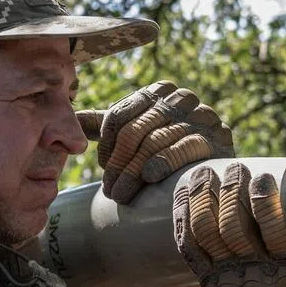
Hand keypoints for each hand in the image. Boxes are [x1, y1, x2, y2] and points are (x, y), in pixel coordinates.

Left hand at [77, 81, 233, 203]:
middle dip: (118, 164)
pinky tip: (149, 178)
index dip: (107, 144)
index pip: (119, 115)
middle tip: (109, 190)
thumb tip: (68, 118)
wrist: (213, 167)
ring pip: (155, 142)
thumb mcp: (135, 132)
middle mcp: (181, 97)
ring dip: (133, 172)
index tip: (102, 167)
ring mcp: (202, 116)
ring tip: (121, 195)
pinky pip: (184, 147)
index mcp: (158, 91)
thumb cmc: (167, 149)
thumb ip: (105, 124)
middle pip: (135, 129)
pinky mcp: (217, 137)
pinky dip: (164, 161)